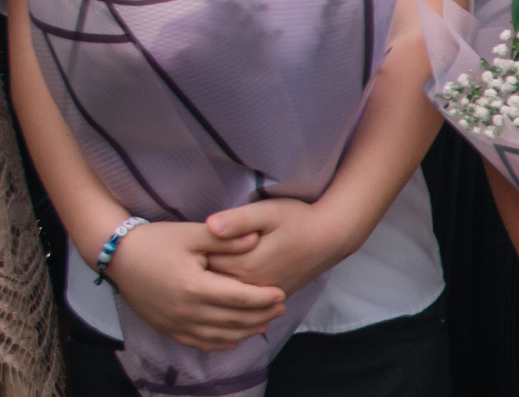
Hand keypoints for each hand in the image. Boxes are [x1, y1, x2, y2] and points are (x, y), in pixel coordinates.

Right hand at [102, 219, 286, 351]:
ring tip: (264, 324)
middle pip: (231, 320)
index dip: (262, 298)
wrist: (119, 257)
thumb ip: (226, 238)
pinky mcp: (165, 328)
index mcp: (194, 287)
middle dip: (259, 316)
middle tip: (281, 309)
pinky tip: (232, 342)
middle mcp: (185, 311)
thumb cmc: (157, 241)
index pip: (238, 297)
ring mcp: (173, 323)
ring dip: (243, 332)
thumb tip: (256, 239)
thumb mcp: (193, 233)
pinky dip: (217, 343)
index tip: (282, 293)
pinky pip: (196, 342)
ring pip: (216, 336)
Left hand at [202, 197, 353, 297]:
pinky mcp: (269, 299)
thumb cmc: (300, 219)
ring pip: (223, 300)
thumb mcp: (269, 212)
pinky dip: (226, 302)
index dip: (191, 256)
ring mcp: (259, 296)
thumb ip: (238, 219)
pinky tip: (218, 293)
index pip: (203, 266)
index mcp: (244, 265)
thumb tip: (209, 225)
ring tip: (199, 279)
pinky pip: (239, 307)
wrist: (332, 237)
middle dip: (197, 276)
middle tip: (187, 262)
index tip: (186, 246)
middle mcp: (249, 286)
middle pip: (210, 286)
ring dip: (209, 292)